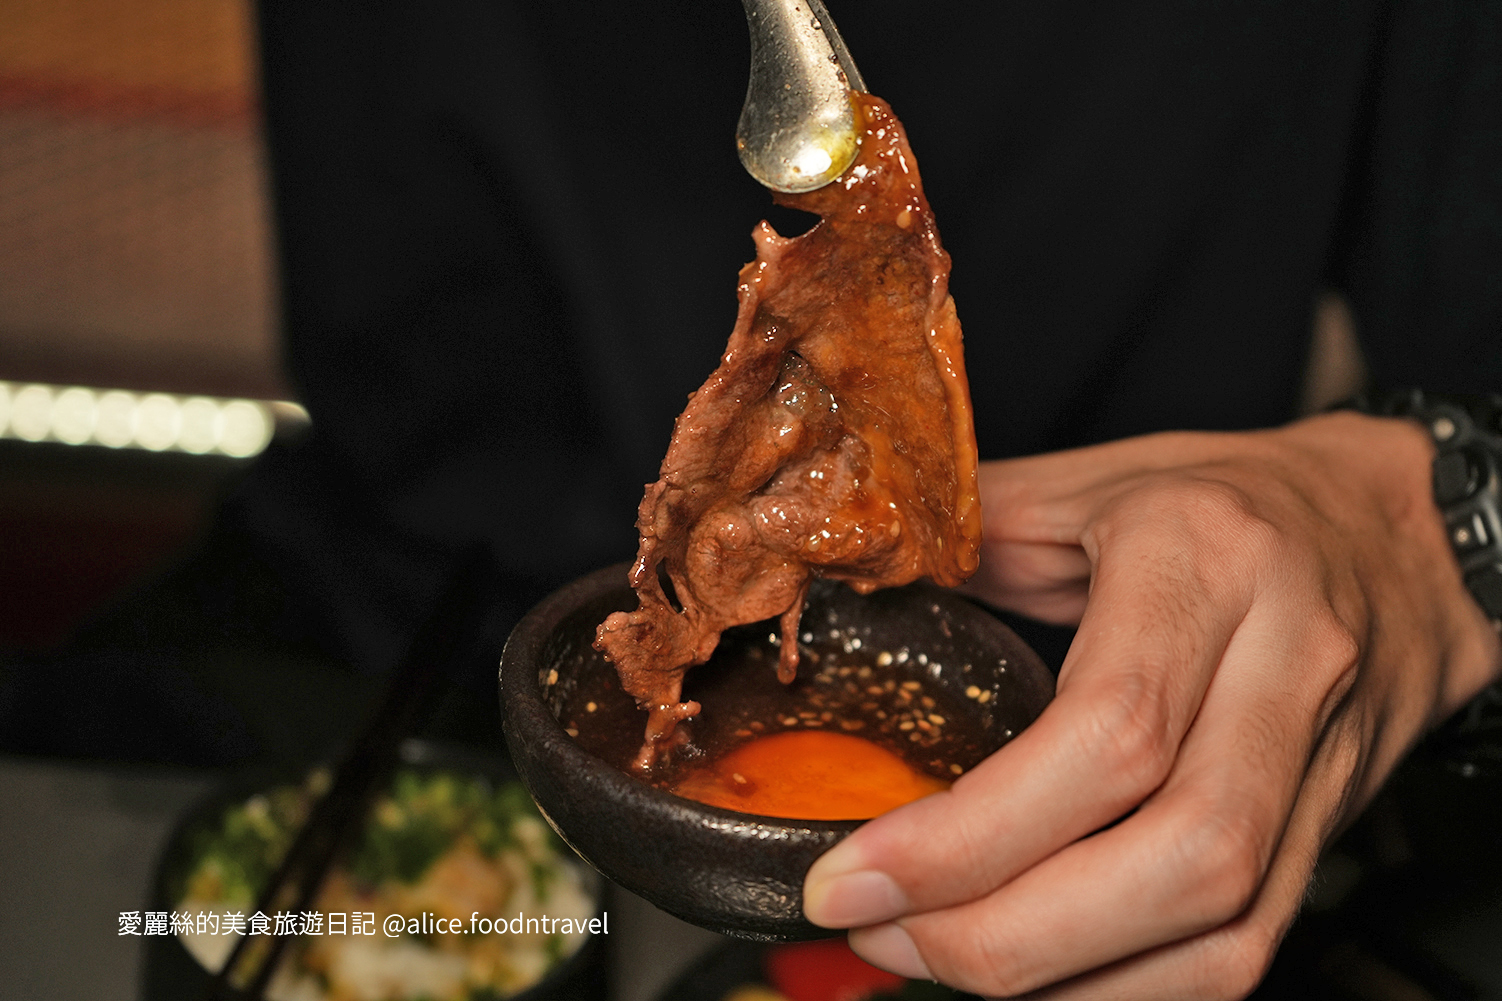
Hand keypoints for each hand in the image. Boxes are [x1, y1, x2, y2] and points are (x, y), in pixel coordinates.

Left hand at [802, 411, 1500, 998]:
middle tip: (876, 933)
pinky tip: (1034, 972)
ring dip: (1059, 977)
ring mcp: (1325, 760)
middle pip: (1175, 855)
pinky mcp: (1333, 832)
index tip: (853, 876)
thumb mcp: (1090, 481)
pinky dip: (1125, 989)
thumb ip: (967, 533)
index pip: (1105, 731)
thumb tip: (846, 585)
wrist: (1402, 534)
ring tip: (931, 955)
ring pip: (1222, 928)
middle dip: (1004, 931)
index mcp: (1205, 557)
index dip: (970, 834)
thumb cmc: (1229, 500)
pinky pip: (1244, 951)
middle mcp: (1285, 662)